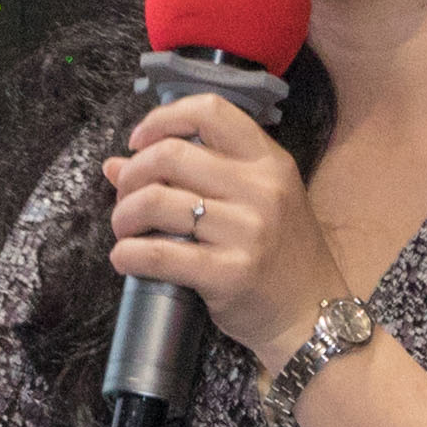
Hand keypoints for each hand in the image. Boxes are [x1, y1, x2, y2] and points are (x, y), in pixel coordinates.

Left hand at [105, 91, 337, 370]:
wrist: (312, 314)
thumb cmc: (278, 253)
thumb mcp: (253, 202)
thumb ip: (191, 175)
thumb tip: (114, 164)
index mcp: (269, 162)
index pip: (210, 111)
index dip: (162, 119)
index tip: (138, 141)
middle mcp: (262, 190)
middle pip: (169, 155)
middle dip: (131, 176)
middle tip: (125, 198)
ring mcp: (248, 232)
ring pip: (154, 202)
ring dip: (122, 216)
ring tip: (125, 230)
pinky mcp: (230, 273)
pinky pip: (157, 254)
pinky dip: (127, 254)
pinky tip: (126, 258)